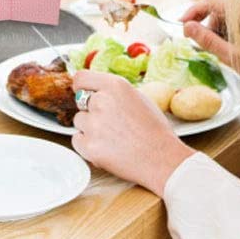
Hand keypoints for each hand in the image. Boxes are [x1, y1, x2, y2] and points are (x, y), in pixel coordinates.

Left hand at [71, 70, 193, 195]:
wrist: (162, 160)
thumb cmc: (155, 131)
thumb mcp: (138, 98)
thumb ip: (114, 92)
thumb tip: (96, 90)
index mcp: (115, 86)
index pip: (81, 78)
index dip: (81, 87)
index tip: (84, 93)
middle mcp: (101, 101)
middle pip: (80, 101)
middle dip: (91, 111)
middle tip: (111, 123)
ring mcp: (93, 124)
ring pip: (79, 122)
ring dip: (90, 129)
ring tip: (113, 138)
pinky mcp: (89, 146)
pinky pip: (77, 140)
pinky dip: (87, 146)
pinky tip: (107, 149)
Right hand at [179, 0, 237, 64]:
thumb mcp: (232, 56)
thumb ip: (209, 40)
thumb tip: (187, 27)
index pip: (211, 0)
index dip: (193, 10)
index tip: (182, 24)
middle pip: (218, 8)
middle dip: (207, 25)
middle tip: (203, 44)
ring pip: (225, 15)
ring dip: (217, 30)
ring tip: (223, 50)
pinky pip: (235, 20)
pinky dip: (227, 31)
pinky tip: (233, 47)